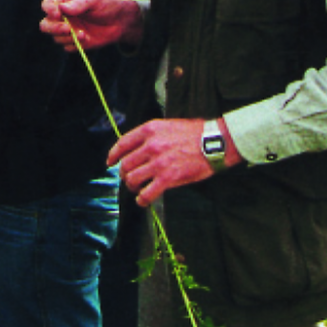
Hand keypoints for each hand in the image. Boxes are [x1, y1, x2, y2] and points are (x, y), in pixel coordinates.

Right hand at [40, 0, 143, 51]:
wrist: (120, 22)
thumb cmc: (105, 6)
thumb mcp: (93, 0)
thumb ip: (78, 4)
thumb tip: (61, 8)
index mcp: (63, 2)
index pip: (47, 5)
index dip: (49, 10)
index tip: (58, 13)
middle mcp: (62, 18)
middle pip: (45, 25)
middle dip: (54, 28)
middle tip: (68, 29)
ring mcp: (67, 31)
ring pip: (56, 38)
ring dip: (68, 38)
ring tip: (84, 34)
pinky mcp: (74, 43)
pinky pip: (67, 48)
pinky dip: (75, 45)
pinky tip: (87, 39)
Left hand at [108, 117, 238, 205]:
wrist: (216, 142)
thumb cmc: (196, 134)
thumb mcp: (169, 126)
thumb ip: (152, 136)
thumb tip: (138, 149)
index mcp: (150, 130)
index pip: (122, 144)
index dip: (113, 155)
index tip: (110, 162)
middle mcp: (151, 145)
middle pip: (125, 164)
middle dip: (125, 174)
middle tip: (130, 179)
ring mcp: (158, 162)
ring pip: (132, 179)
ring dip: (132, 186)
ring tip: (138, 189)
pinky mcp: (168, 178)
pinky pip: (146, 193)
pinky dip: (142, 199)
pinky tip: (143, 200)